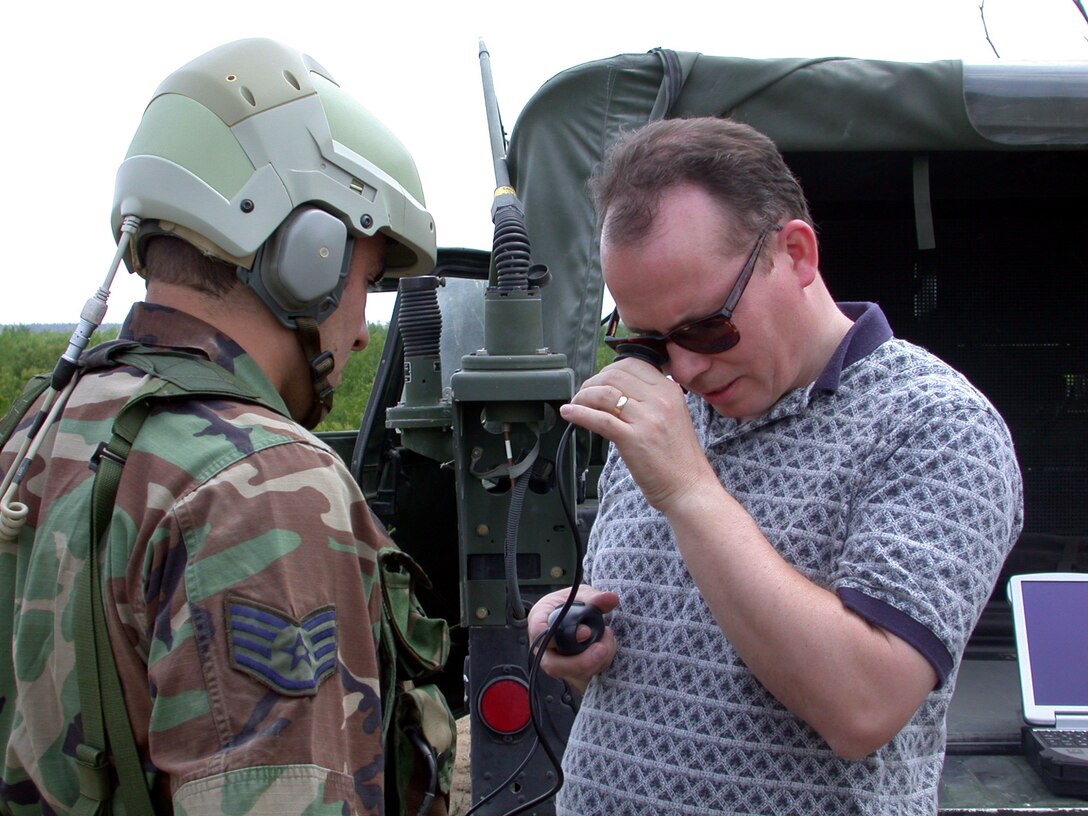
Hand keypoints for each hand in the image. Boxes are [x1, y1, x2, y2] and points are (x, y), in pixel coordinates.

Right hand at [528, 586, 619, 692]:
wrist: (578, 617)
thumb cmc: (572, 605)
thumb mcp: (583, 595)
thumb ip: (595, 598)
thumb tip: (611, 598)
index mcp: (539, 619)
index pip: (539, 632)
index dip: (559, 636)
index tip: (586, 632)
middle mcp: (543, 646)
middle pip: (554, 665)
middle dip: (582, 661)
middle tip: (602, 648)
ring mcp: (556, 662)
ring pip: (571, 674)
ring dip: (596, 662)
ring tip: (608, 641)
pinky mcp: (570, 673)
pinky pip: (584, 677)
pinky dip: (600, 665)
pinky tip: (607, 648)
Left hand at [559, 358, 715, 511]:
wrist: (689, 488)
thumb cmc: (678, 458)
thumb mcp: (672, 416)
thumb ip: (649, 400)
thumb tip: (614, 391)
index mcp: (669, 390)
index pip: (631, 364)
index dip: (608, 371)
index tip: (598, 382)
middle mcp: (660, 400)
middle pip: (614, 375)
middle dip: (591, 382)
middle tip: (582, 396)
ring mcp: (647, 419)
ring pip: (604, 393)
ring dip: (582, 397)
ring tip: (576, 405)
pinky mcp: (634, 439)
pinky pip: (600, 419)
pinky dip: (579, 414)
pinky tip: (569, 414)